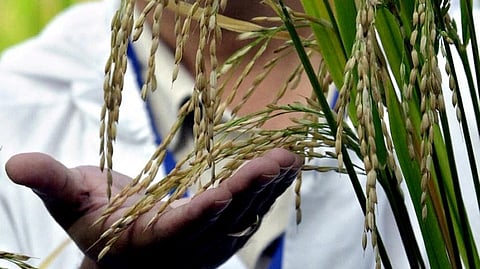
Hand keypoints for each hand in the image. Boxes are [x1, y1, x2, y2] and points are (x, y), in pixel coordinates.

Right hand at [5, 148, 302, 268]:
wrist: (125, 254)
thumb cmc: (98, 225)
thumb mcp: (72, 202)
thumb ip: (51, 182)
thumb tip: (15, 163)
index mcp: (149, 242)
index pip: (179, 229)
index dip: (202, 213)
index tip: (227, 192)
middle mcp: (187, 248)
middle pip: (223, 220)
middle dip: (250, 190)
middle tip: (278, 159)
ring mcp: (210, 244)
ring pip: (244, 217)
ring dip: (269, 186)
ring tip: (291, 156)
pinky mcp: (224, 233)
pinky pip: (251, 212)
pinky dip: (269, 188)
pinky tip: (286, 165)